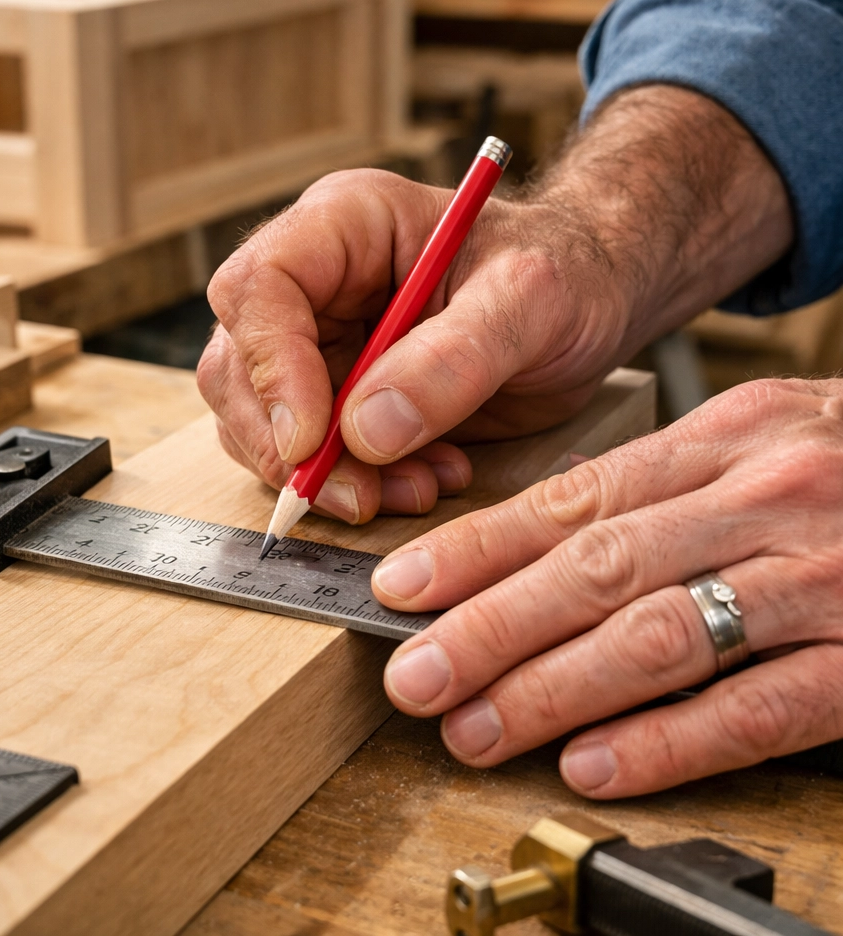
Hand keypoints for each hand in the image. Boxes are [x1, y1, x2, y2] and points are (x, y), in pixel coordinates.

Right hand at [200, 86, 789, 522]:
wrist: (591, 302)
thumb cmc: (568, 272)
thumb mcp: (532, 298)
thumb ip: (455, 356)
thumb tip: (367, 432)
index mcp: (345, 225)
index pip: (259, 288)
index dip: (271, 368)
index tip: (312, 440)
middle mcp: (316, 284)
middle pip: (240, 367)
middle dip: (289, 445)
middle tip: (358, 494)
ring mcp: (321, 344)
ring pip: (263, 422)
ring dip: (325, 475)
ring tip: (418, 486)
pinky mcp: (340, 398)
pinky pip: (310, 456)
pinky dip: (355, 486)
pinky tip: (424, 481)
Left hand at [372, 377, 842, 796]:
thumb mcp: (762, 445)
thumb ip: (661, 489)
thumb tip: (537, 539)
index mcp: (727, 439)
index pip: (574, 498)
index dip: (479, 548)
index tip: (404, 586)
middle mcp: (767, 498)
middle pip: (597, 568)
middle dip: (491, 627)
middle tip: (415, 674)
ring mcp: (825, 577)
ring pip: (659, 636)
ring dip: (553, 691)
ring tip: (476, 727)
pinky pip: (761, 708)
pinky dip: (669, 741)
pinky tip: (596, 765)